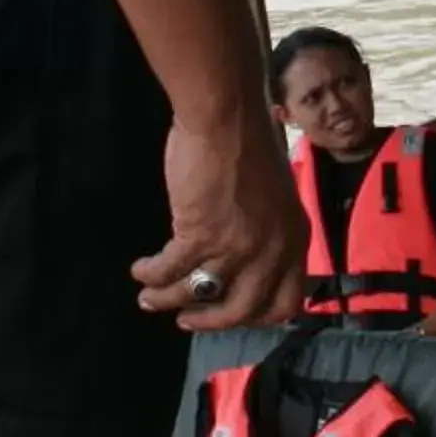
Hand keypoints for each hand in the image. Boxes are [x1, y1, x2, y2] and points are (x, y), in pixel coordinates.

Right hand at [132, 111, 306, 331]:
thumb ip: (267, 230)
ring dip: (168, 299)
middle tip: (187, 321)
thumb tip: (244, 259)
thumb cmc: (249, 143)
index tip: (231, 316)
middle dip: (210, 321)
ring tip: (149, 298)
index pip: (286, 302)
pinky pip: (170, 270)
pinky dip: (151, 274)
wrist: (227, 115)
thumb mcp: (276, 196)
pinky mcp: (201, 235)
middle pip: (242, 310)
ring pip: (199, 294)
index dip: (256, 317)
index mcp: (295, 239)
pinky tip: (140, 270)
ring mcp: (238, 247)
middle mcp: (272, 251)